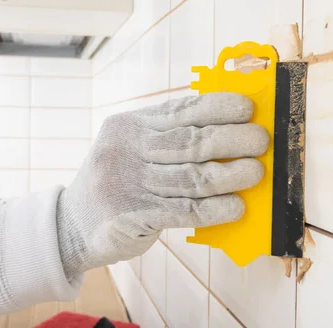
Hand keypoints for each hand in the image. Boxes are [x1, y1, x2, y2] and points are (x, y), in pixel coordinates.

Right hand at [56, 93, 268, 277]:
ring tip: (256, 172)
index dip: (218, 107)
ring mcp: (126, 182)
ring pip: (192, 176)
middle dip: (232, 139)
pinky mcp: (131, 215)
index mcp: (128, 125)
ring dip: (231, 174)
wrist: (70, 225)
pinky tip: (236, 206)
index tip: (247, 108)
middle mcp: (126, 149)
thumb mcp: (129, 149)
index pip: (180, 110)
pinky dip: (215, 208)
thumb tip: (225, 129)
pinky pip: (185, 210)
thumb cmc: (115, 183)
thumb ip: (166, 138)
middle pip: (190, 140)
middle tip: (261, 140)